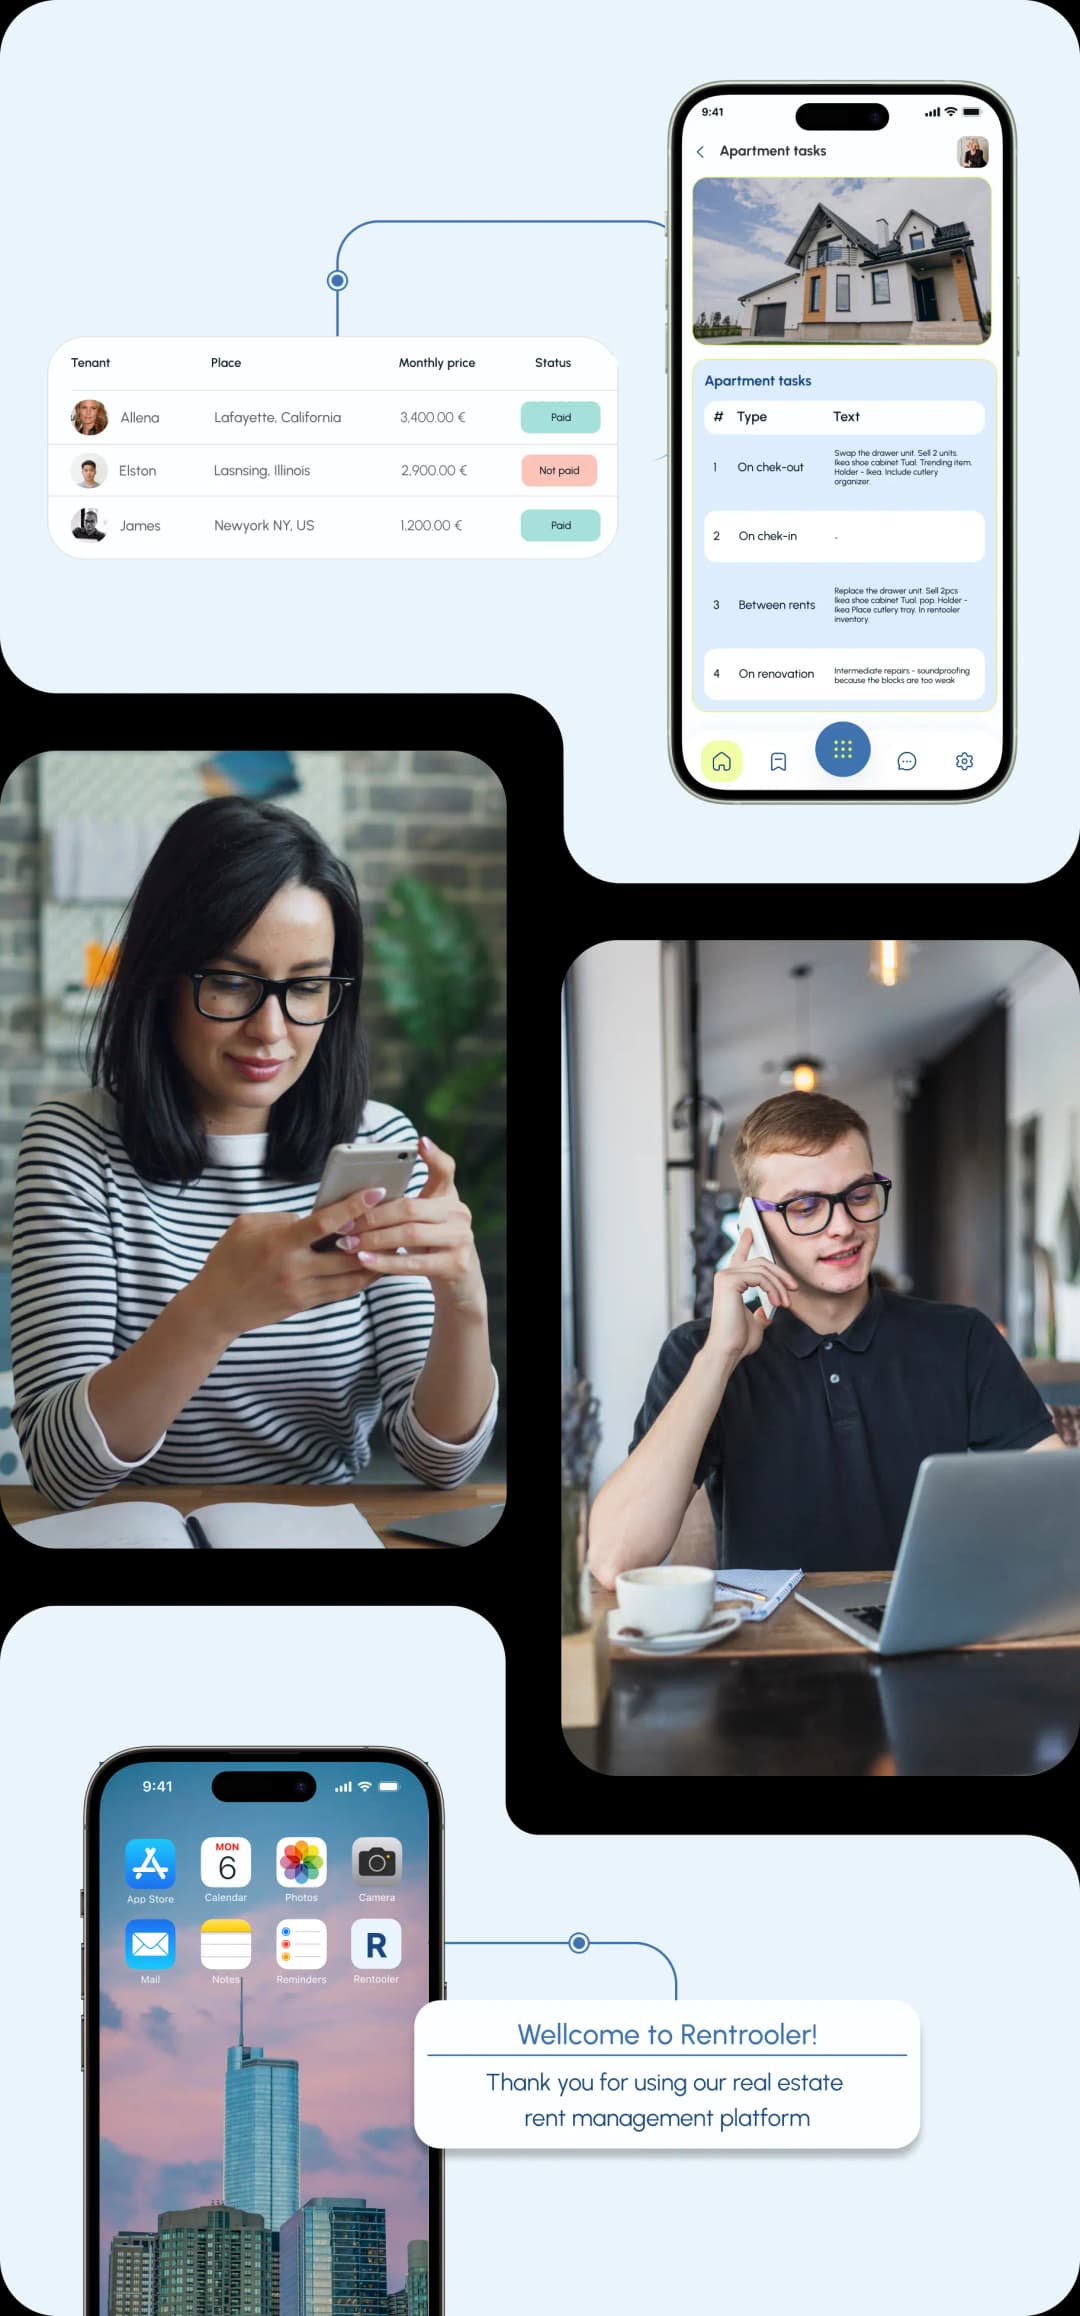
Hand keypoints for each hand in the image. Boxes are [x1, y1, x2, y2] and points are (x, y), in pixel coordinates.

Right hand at [189, 1184, 403, 1338]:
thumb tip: (313, 1216)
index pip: (324, 1223)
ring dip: (375, 1260)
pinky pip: (341, 1292)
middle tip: (399, 1219)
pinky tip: (374, 1266)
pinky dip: (360, 1278)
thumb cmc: (228, 1260)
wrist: (215, 1308)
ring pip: (351, 1277)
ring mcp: (301, 1290)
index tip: (377, 1192)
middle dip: (375, 1236)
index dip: (353, 1207)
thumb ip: (282, 1218)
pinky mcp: (304, 1305)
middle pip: (347, 1253)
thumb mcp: (246, 1227)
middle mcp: (294, 1269)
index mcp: (279, 1244)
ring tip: (395, 1243)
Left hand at [335, 1134, 485, 1309]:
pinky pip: (413, 1264)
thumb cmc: (431, 1243)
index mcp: (449, 1197)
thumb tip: (360, 1195)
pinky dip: (385, 1262)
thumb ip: (403, 1204)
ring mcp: (460, 1239)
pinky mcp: (456, 1264)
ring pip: (410, 1234)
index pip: (445, 1170)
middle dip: (372, 1216)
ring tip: (347, 1243)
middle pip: (410, 1207)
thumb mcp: (424, 1219)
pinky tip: (363, 1260)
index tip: (419, 1142)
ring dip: (374, 1239)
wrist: (460, 1280)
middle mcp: (459, 1214)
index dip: (434, 1156)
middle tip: (344, 1223)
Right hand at [703, 1226, 797, 1368]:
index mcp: (730, 1283)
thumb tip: (765, 1313)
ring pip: (763, 1269)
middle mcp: (725, 1275)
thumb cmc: (739, 1340)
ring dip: (779, 1286)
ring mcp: (726, 1276)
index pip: (739, 1256)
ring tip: (786, 1302)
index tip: (750, 1230)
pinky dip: (773, 1288)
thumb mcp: (754, 1324)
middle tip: (794, 1288)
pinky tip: (777, 1302)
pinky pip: (760, 1276)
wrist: (728, 1351)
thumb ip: (759, 1314)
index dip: (744, 1242)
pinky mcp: (730, 1281)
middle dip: (781, 1274)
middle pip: (761, 1262)